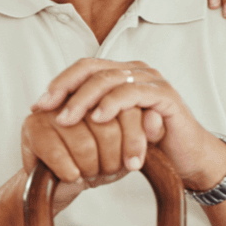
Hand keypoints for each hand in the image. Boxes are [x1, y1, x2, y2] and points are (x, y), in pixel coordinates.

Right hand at [20, 103, 143, 213]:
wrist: (66, 182)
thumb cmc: (102, 159)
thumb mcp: (130, 146)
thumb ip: (148, 130)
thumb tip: (155, 117)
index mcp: (104, 88)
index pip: (125, 103)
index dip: (133, 136)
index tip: (135, 164)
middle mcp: (78, 91)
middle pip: (106, 123)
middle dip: (112, 156)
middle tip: (111, 170)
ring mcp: (53, 106)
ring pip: (83, 140)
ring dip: (91, 166)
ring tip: (92, 174)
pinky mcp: (32, 125)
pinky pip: (56, 151)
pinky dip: (69, 170)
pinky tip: (74, 177)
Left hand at [32, 59, 225, 191]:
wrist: (186, 158)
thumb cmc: (148, 143)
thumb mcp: (113, 128)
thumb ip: (90, 115)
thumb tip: (49, 114)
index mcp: (122, 74)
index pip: (85, 67)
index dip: (60, 82)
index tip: (39, 105)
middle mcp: (137, 72)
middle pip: (94, 69)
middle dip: (66, 89)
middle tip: (49, 111)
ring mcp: (152, 81)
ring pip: (111, 79)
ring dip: (85, 99)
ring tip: (67, 120)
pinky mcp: (166, 96)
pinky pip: (134, 93)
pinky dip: (113, 104)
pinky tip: (98, 119)